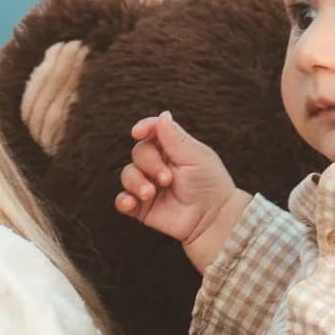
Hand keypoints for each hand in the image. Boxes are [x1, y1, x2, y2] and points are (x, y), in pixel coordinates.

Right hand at [115, 113, 245, 265]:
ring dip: (136, 183)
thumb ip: (175, 137)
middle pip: (138, 153)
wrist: (212, 218)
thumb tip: (163, 115)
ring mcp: (148, 185)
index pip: (152, 132)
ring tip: (150, 194)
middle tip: (167, 179)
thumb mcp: (195, 157)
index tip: (138, 132)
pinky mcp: (141, 207)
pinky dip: (123, 200)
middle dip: (149, 164)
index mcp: (171, 148)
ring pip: (127, 174)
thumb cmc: (209, 184)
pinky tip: (131, 203)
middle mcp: (157, 165)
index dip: (144, 128)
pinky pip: (122, 200)